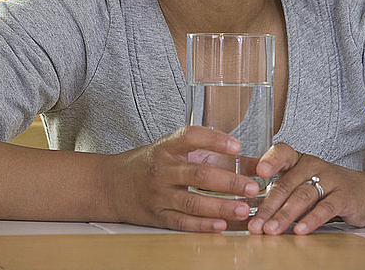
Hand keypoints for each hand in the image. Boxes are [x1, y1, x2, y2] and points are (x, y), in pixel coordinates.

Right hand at [103, 126, 259, 231]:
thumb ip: (208, 152)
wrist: (112, 184)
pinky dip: (204, 225)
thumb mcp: (172, 149)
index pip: (191, 137)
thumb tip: (251, 160)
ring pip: (193, 202)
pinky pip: (183, 222)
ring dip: (222, 206)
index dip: (215, 140)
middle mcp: (162, 169)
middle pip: (199, 174)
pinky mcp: (158, 216)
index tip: (237, 146)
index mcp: (166, 147)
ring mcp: (159, 194)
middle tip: (252, 186)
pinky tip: (222, 225)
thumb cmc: (149, 163)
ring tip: (244, 208)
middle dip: (229, 181)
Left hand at [247, 143, 364, 234]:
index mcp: (299, 160)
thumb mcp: (303, 181)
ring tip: (272, 230)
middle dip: (269, 206)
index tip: (258, 172)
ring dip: (285, 215)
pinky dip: (311, 220)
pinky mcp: (344, 196)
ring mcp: (329, 179)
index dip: (270, 161)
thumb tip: (252, 208)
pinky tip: (300, 230)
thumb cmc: (327, 187)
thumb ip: (282, 189)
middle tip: (256, 224)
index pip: (281, 153)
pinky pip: (325, 208)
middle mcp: (312, 165)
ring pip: (302, 196)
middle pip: (287, 184)